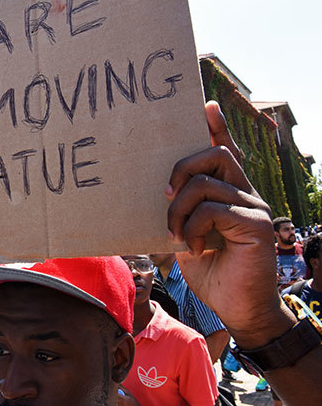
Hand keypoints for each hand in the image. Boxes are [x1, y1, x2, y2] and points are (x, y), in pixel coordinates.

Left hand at [168, 101, 289, 347]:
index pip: (223, 150)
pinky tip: (193, 248)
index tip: (204, 105)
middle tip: (164, 195)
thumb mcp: (187, 235)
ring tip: (174, 232)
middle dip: (181, 168)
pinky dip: (193, 228)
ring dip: (179, 207)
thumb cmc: (210, 270)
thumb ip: (181, 212)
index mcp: (228, 191)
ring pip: (207, 182)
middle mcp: (244, 192)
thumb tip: (159, 195)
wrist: (238, 308)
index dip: (216, 126)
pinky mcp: (256, 224)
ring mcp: (253, 206)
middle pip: (214, 154)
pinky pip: (214, 209)